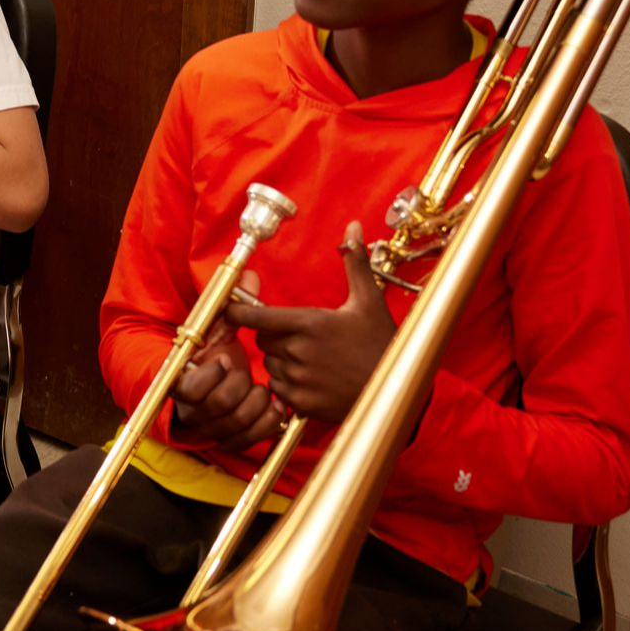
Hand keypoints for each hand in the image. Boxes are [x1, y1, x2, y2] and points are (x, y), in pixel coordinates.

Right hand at [169, 274, 284, 450]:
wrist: (212, 384)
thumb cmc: (214, 353)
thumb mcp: (218, 329)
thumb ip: (231, 305)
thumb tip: (250, 275)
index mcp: (183, 380)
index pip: (189, 388)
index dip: (211, 375)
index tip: (228, 357)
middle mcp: (193, 408)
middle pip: (218, 406)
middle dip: (239, 386)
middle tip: (247, 372)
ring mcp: (212, 427)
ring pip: (235, 426)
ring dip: (256, 406)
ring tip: (265, 390)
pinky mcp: (229, 439)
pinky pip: (246, 441)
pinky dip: (265, 425)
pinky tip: (277, 408)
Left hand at [223, 222, 395, 422]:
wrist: (397, 389)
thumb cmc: (382, 343)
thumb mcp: (369, 300)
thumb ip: (355, 262)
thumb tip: (353, 227)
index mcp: (309, 324)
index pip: (256, 317)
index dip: (239, 313)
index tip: (232, 310)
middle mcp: (299, 352)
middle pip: (262, 340)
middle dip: (273, 336)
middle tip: (299, 336)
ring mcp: (299, 379)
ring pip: (270, 365)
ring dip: (280, 360)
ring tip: (310, 359)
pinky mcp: (302, 403)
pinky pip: (278, 389)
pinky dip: (287, 384)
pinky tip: (311, 378)